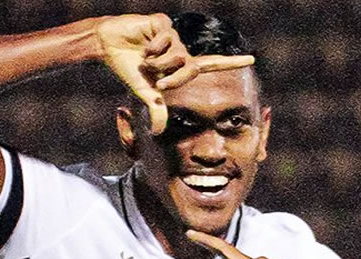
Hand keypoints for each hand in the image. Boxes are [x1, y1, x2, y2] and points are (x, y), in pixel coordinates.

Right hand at [95, 14, 253, 134]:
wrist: (108, 46)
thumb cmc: (128, 68)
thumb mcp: (146, 92)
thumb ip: (157, 109)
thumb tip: (158, 133)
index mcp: (181, 65)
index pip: (212, 64)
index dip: (232, 63)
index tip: (252, 60)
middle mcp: (181, 49)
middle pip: (190, 67)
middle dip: (171, 78)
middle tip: (154, 78)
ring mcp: (173, 35)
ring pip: (178, 54)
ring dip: (158, 62)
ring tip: (144, 59)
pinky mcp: (162, 23)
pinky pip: (166, 38)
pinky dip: (153, 47)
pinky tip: (143, 45)